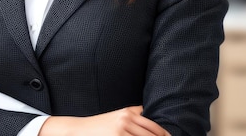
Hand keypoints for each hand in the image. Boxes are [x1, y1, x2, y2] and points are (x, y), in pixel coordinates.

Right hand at [39, 106, 169, 135]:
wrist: (80, 129)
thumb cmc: (100, 125)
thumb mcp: (117, 115)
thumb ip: (133, 115)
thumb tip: (150, 116)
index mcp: (129, 112)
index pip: (154, 126)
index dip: (165, 135)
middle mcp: (126, 119)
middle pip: (152, 134)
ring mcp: (121, 130)